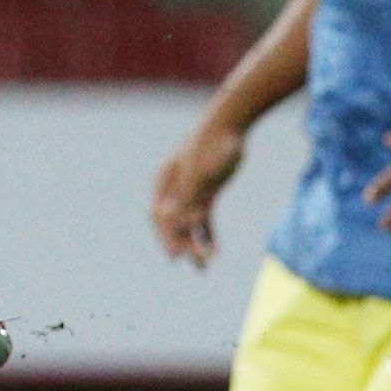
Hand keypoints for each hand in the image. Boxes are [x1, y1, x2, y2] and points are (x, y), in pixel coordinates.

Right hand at [150, 116, 244, 265]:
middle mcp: (174, 189)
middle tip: (199, 265)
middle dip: (183, 245)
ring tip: (206, 266)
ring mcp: (190, 191)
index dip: (166, 237)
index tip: (176, 256)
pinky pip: (203, 220)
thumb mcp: (201, 171)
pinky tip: (215, 250)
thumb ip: (189, 196)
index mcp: (164, 181)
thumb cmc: (213, 144)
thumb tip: (179, 221)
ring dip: (196, 245)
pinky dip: (207, 234)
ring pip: (189, 224)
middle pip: (173, 223)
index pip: (159, 216)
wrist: (231, 124)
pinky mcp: (207, 193)